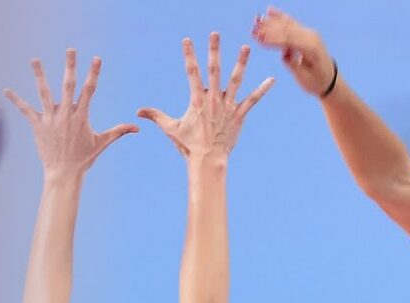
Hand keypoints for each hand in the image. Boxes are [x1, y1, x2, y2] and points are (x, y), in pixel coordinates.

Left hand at [5, 49, 137, 177]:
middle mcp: (66, 115)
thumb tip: (138, 128)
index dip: (93, 73)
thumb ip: (119, 132)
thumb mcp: (102, 143)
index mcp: (82, 116)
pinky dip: (16, 100)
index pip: (89, 90)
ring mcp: (51, 120)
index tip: (96, 59)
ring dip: (39, 75)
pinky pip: (26, 110)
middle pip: (68, 85)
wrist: (64, 173)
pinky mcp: (38, 126)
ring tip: (35, 59)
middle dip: (70, 66)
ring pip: (44, 93)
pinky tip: (6, 90)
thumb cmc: (84, 158)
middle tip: (70, 49)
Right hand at [138, 33, 272, 163]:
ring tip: (245, 47)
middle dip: (214, 51)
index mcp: (197, 100)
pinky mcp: (239, 115)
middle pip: (214, 70)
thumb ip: (155, 116)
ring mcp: (227, 106)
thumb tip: (138, 112)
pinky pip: (252, 100)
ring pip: (236, 80)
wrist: (208, 160)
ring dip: (241, 63)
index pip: (192, 72)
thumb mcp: (170, 129)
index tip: (187, 40)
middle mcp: (213, 99)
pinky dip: (262, 90)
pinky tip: (272, 79)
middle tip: (215, 34)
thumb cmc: (188, 145)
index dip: (189, 55)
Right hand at [252, 7, 335, 97]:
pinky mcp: (306, 33)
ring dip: (271, 22)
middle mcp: (311, 37)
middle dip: (268, 29)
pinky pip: (292, 23)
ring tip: (256, 20)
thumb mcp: (304, 78)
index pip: (289, 40)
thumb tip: (284, 54)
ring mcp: (309, 33)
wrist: (330, 79)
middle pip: (287, 29)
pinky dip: (280, 16)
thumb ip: (294, 65)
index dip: (272, 38)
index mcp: (311, 48)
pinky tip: (269, 10)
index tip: (258, 39)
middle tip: (253, 29)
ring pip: (288, 24)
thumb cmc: (317, 82)